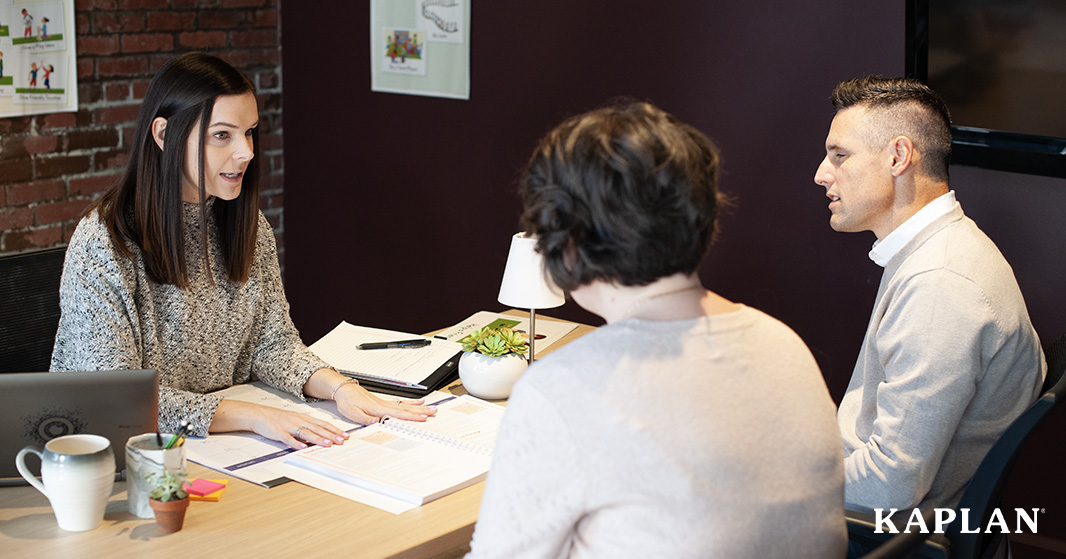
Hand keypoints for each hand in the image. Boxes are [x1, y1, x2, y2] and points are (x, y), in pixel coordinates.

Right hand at [211, 399, 348, 449]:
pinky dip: (295, 443)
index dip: (335, 430)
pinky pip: (288, 438)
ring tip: (328, 444)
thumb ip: (309, 427)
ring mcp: (289, 426)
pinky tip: (302, 447)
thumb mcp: (296, 420)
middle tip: (342, 441)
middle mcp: (299, 421)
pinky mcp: (278, 432)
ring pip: (306, 433)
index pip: (323, 424)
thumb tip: (323, 435)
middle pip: (318, 429)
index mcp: (304, 418)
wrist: (259, 414)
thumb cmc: (279, 418)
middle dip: (331, 435)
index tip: (345, 435)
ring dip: (318, 439)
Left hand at [333, 382, 437, 423]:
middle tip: (433, 412)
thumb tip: (375, 422)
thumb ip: (364, 419)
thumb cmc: (348, 402)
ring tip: (431, 408)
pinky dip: (411, 402)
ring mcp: (385, 403)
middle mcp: (384, 405)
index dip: (411, 416)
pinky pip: (401, 402)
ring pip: (406, 405)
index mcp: (378, 409)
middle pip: (406, 409)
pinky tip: (419, 402)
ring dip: (419, 407)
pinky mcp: (384, 402)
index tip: (422, 418)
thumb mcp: (352, 413)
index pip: (398, 414)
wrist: (344, 390)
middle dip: (421, 411)